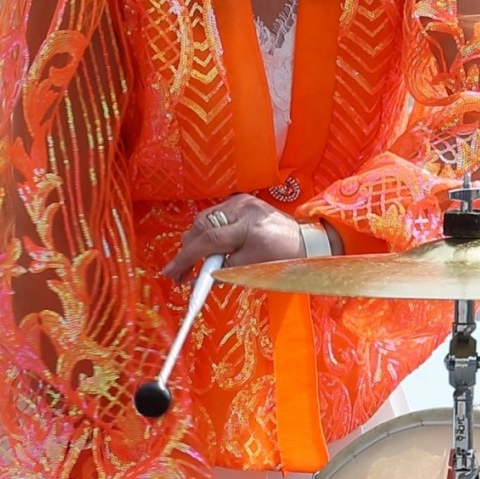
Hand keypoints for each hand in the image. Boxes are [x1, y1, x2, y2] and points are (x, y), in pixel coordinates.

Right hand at [164, 193, 306, 278]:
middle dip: (187, 250)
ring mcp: (242, 201)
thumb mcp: (251, 268)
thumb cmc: (283, 257)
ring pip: (205, 219)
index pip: (208, 240)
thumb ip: (222, 270)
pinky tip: (206, 248)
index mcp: (247, 225)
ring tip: (191, 263)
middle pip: (202, 226)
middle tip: (179, 273)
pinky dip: (207, 232)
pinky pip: (215, 216)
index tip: (172, 273)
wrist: (307, 241)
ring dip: (195, 241)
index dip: (186, 258)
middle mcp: (242, 207)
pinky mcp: (242, 200)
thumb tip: (196, 278)